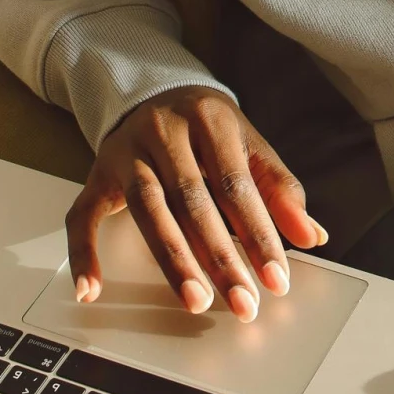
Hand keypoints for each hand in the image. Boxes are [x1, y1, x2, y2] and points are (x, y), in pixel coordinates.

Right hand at [65, 85, 327, 320]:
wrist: (155, 92)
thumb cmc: (210, 130)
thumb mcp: (250, 147)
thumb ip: (280, 190)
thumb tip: (312, 236)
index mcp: (210, 119)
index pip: (236, 185)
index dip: (259, 235)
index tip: (277, 279)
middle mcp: (164, 131)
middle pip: (193, 201)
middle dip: (220, 258)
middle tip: (243, 302)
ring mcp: (125, 152)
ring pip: (147, 209)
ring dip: (173, 261)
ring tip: (196, 301)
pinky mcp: (96, 174)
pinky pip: (81, 216)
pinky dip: (84, 254)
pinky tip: (91, 290)